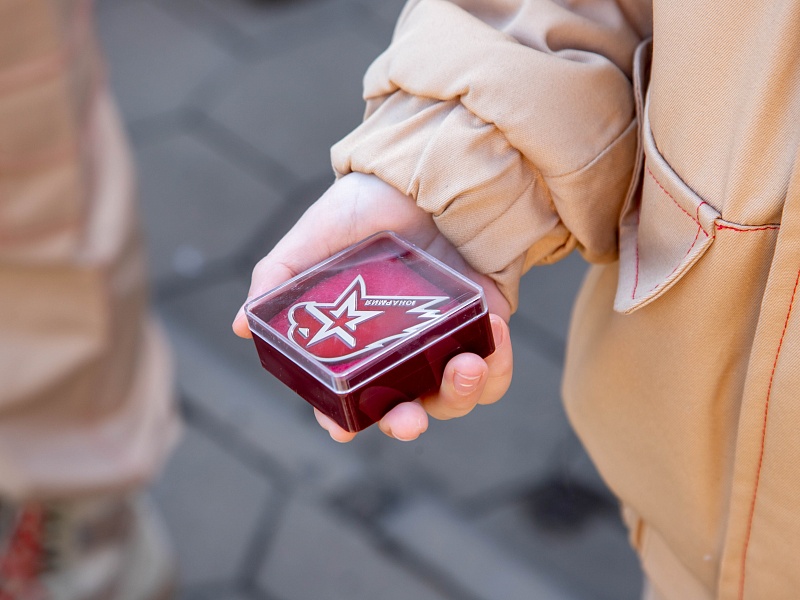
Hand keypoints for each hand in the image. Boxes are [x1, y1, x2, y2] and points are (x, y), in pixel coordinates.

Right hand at [232, 173, 512, 441]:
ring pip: (454, 397)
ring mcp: (445, 340)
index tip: (339, 429)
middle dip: (405, 423)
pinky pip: (496, 367)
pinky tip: (494, 331)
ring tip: (464, 366)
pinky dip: (498, 363)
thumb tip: (241, 325)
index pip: (347, 396)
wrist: (426, 170)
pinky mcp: (486, 325)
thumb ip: (279, 278)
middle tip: (407, 421)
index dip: (340, 420)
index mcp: (358, 340)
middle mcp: (401, 349)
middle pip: (404, 409)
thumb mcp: (313, 238)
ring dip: (460, 395)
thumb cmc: (365, 205)